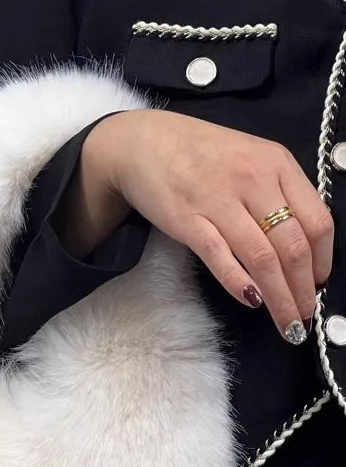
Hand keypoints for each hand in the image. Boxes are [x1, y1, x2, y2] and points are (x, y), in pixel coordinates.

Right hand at [82, 108, 334, 342]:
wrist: (144, 143)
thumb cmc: (200, 154)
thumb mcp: (251, 158)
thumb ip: (277, 192)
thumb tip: (300, 245)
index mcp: (277, 164)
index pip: (317, 221)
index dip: (323, 262)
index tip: (318, 286)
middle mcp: (254, 180)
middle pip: (292, 246)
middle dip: (302, 290)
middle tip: (302, 319)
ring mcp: (219, 201)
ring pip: (262, 258)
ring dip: (279, 297)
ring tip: (285, 323)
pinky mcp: (188, 220)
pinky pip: (220, 257)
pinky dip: (238, 283)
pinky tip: (251, 300)